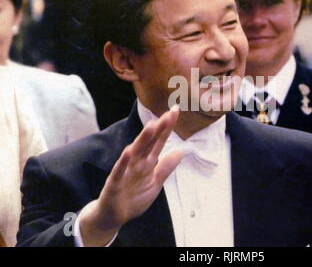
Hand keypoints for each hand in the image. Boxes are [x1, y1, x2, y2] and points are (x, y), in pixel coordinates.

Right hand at [78, 106, 182, 245]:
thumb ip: (166, 167)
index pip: (159, 141)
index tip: (175, 112)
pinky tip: (129, 151)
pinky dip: (123, 162)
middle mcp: (137, 162)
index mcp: (147, 162)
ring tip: (152, 125)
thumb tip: (181, 151)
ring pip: (135, 152)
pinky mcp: (115, 182)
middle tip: (169, 113)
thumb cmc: (133, 197)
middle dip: (159, 128)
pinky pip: (119, 171)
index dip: (167, 128)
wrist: (114, 216)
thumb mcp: (155, 182)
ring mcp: (125, 170)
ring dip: (143, 139)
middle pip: (149, 142)